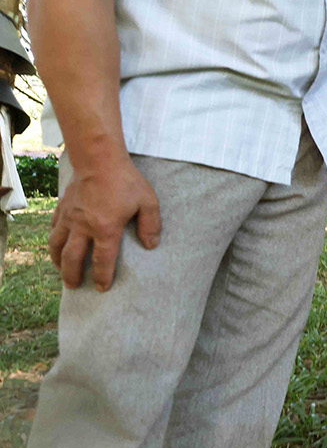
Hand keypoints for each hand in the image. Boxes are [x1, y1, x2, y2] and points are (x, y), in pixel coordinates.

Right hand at [49, 156, 161, 291]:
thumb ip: (151, 225)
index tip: (102, 288)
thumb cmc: (125, 181)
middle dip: (72, 275)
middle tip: (75, 286)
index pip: (102, 260)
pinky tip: (57, 245)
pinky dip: (53, 240)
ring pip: (56, 246)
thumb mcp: (147, 202)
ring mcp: (69, 218)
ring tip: (61, 271)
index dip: (102, 277)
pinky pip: (53, 229)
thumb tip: (151, 245)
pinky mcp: (61, 208)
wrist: (99, 159)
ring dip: (57, 261)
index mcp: (105, 229)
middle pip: (72, 259)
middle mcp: (83, 227)